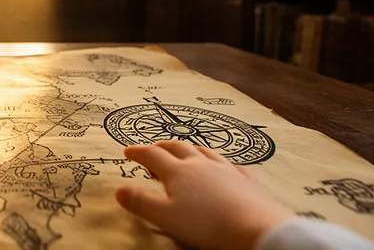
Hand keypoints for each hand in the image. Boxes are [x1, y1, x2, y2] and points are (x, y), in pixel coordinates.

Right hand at [115, 141, 293, 249]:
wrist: (254, 227)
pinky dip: (218, 161)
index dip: (138, 152)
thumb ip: (141, 203)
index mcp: (178, 172)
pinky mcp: (245, 179)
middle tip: (153, 150)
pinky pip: (229, 163)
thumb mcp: (166, 217)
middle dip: (162, 147)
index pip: (152, 156)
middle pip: (177, 148)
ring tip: (183, 152)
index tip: (127, 151)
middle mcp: (200, 164)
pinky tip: (222, 165)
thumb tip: (118, 190)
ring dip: (189, 149)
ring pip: (203, 151)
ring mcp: (225, 169)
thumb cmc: (206, 224)